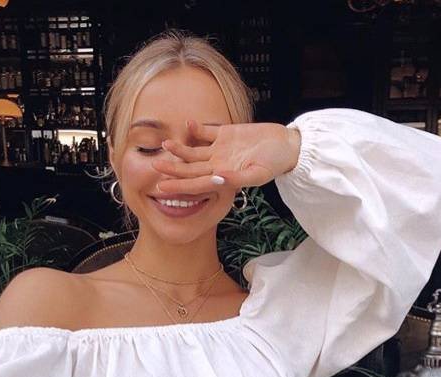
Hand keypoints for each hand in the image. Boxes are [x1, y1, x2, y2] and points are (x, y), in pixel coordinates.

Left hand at [151, 119, 300, 196]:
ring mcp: (220, 150)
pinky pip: (206, 132)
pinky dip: (196, 128)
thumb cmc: (276, 162)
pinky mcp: (225, 134)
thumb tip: (218, 179)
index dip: (178, 186)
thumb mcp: (258, 173)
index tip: (161, 188)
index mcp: (224, 178)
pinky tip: (185, 124)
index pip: (196, 184)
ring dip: (180, 149)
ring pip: (195, 151)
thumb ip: (238, 179)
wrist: (286, 145)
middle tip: (154, 167)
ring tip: (165, 144)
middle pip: (190, 169)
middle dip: (172, 169)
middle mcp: (219, 165)